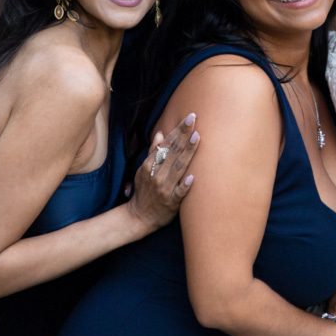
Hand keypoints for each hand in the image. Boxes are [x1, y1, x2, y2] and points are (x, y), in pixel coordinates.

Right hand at [128, 114, 198, 230]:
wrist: (139, 217)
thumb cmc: (144, 191)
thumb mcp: (143, 170)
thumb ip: (153, 152)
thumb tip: (160, 134)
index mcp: (149, 166)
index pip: (166, 144)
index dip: (177, 131)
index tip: (188, 118)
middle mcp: (157, 175)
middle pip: (173, 152)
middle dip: (184, 135)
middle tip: (194, 120)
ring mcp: (164, 188)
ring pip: (178, 168)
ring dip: (187, 153)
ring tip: (196, 138)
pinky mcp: (171, 202)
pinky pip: (179, 193)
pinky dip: (185, 185)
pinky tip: (193, 178)